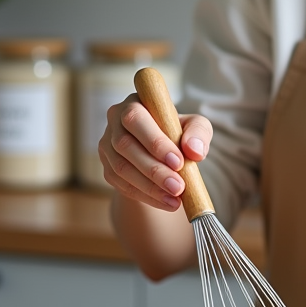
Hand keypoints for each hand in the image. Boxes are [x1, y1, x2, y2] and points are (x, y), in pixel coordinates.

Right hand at [98, 92, 212, 211]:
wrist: (163, 154)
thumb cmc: (180, 133)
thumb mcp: (195, 126)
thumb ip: (199, 133)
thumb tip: (194, 150)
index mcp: (134, 103)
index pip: (136, 119)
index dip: (154, 141)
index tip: (178, 162)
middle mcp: (114, 121)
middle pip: (125, 146)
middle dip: (154, 169)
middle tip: (178, 187)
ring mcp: (107, 146)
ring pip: (122, 169)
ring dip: (150, 187)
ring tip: (175, 199)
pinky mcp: (108, 169)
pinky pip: (123, 185)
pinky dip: (146, 197)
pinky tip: (167, 203)